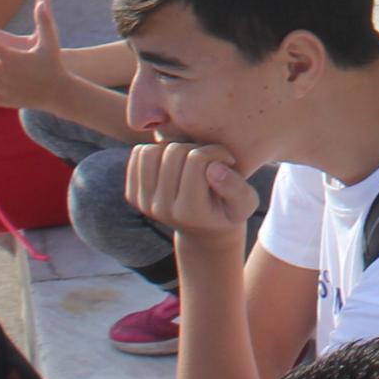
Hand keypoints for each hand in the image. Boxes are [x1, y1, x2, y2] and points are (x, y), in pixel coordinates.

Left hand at [126, 139, 258, 240]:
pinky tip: (173, 163)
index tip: (227, 160)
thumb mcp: (245, 204)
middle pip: (173, 152)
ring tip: (189, 159)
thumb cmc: (229, 210)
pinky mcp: (133, 196)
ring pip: (151, 151)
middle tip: (208, 160)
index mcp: (189, 211)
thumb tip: (213, 169)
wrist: (204, 230)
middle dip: (195, 148)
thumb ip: (236, 188)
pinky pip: (138, 155)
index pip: (196, 159)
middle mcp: (161, 210)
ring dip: (172, 148)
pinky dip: (157, 151)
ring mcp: (144, 204)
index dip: (216, 151)